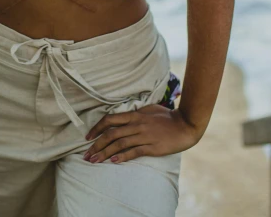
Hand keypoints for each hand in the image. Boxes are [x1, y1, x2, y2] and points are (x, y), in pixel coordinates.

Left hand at [83, 105, 200, 163]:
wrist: (184, 125)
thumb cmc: (167, 116)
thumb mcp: (149, 109)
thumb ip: (135, 113)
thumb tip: (123, 116)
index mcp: (134, 115)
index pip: (110, 120)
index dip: (97, 128)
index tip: (88, 137)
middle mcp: (136, 125)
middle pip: (111, 134)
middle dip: (96, 144)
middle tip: (86, 155)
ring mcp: (144, 136)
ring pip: (119, 144)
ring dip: (105, 153)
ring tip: (94, 161)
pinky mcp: (151, 147)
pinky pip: (134, 152)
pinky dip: (122, 156)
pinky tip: (113, 161)